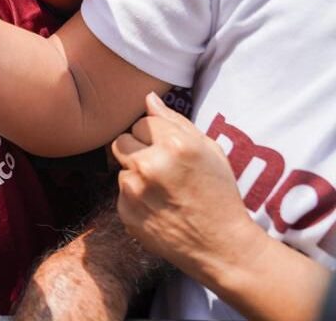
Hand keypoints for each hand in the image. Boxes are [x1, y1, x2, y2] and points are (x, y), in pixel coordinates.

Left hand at [112, 94, 258, 285]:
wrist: (221, 245)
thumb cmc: (219, 193)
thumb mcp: (210, 150)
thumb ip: (176, 121)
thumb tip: (148, 98)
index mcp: (174, 145)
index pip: (142, 122)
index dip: (156, 135)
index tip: (170, 151)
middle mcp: (149, 164)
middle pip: (122, 141)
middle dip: (138, 150)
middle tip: (162, 168)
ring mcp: (134, 190)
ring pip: (121, 168)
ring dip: (137, 175)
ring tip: (164, 191)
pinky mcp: (125, 212)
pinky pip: (121, 194)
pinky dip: (135, 198)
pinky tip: (158, 208)